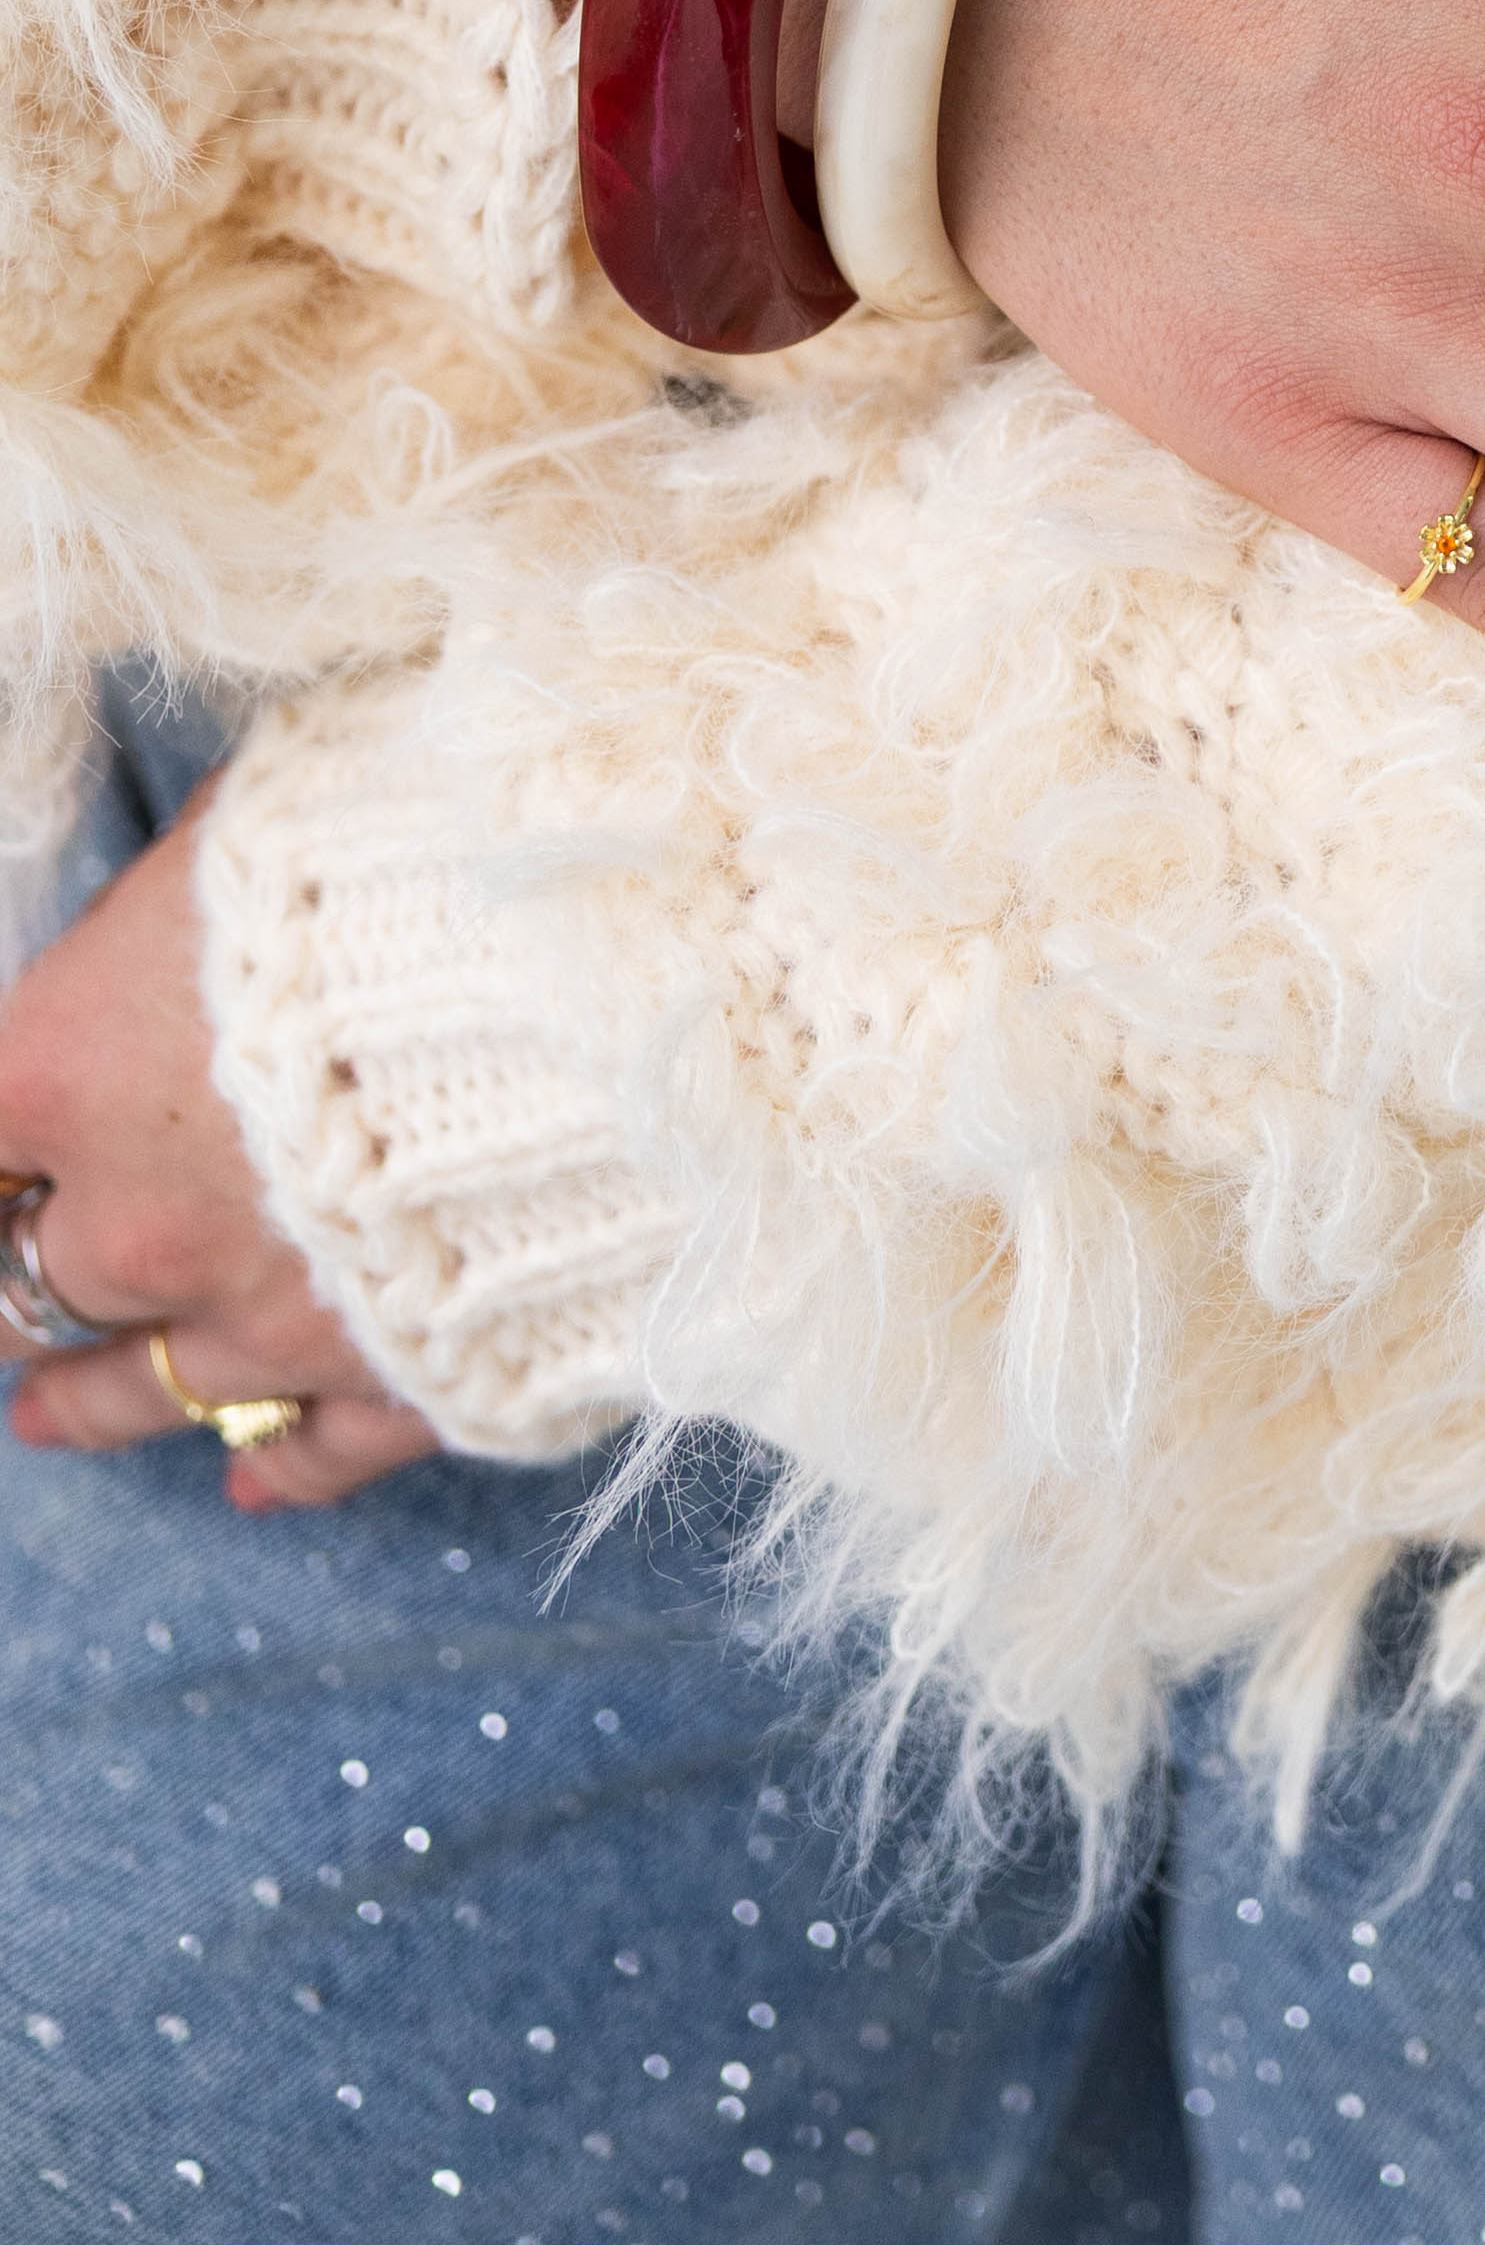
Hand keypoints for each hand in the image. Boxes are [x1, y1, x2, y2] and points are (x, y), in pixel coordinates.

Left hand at [0, 802, 436, 1506]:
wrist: (618, 977)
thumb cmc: (430, 857)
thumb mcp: (265, 811)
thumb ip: (187, 893)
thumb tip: (168, 914)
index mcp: (78, 1066)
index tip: (9, 1139)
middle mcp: (140, 1220)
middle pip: (19, 1280)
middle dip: (11, 1269)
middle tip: (12, 1260)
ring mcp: (264, 1316)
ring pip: (132, 1391)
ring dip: (81, 1399)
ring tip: (40, 1414)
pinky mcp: (395, 1376)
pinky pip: (305, 1455)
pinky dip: (269, 1467)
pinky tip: (244, 1479)